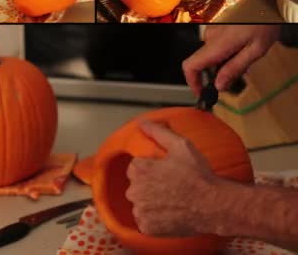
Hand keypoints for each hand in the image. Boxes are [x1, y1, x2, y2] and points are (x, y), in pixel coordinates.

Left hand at [125, 120, 215, 235]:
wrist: (214, 205)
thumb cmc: (198, 176)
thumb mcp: (181, 146)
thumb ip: (158, 132)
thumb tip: (142, 123)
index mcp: (139, 170)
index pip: (135, 167)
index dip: (150, 169)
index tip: (164, 173)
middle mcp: (135, 190)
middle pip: (135, 186)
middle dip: (148, 186)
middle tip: (170, 187)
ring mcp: (140, 211)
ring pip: (140, 204)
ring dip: (150, 202)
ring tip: (171, 201)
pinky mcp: (146, 227)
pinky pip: (145, 221)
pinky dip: (154, 219)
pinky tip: (169, 213)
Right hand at [182, 25, 279, 94]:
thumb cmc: (265, 20)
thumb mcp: (256, 50)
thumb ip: (234, 68)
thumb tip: (219, 85)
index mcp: (217, 44)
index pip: (191, 66)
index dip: (192, 82)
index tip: (201, 92)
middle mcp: (210, 36)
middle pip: (203, 62)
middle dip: (216, 72)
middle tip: (236, 75)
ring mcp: (212, 29)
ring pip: (211, 53)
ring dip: (223, 60)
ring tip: (245, 55)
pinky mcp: (216, 25)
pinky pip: (215, 43)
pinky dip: (225, 50)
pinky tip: (241, 46)